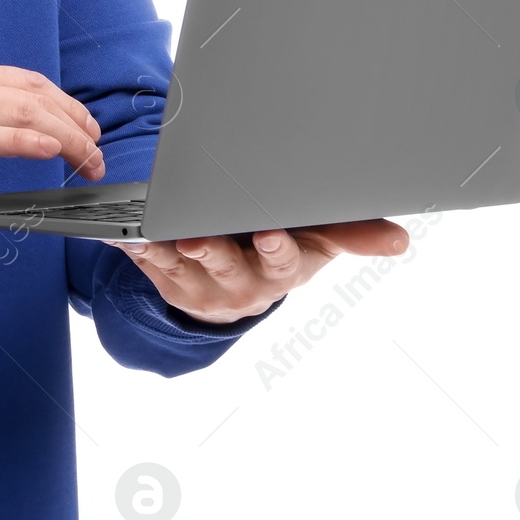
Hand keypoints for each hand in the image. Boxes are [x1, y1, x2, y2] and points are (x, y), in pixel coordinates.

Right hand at [0, 58, 103, 203]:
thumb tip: (10, 124)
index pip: (28, 80)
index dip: (65, 102)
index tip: (85, 126)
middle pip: (37, 95)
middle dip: (76, 122)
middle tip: (96, 150)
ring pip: (28, 112)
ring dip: (69, 138)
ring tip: (89, 159)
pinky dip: (29, 141)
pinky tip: (53, 150)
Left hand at [117, 219, 409, 325]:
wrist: (238, 286)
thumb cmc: (285, 249)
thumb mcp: (320, 241)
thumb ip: (355, 233)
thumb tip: (400, 238)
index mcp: (281, 269)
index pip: (281, 261)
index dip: (274, 249)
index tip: (267, 234)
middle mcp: (240, 282)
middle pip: (225, 264)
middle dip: (212, 250)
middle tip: (198, 238)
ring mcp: (200, 283)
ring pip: (180, 264)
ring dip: (165, 248)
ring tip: (153, 232)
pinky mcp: (165, 277)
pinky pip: (144, 260)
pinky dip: (132, 246)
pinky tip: (119, 233)